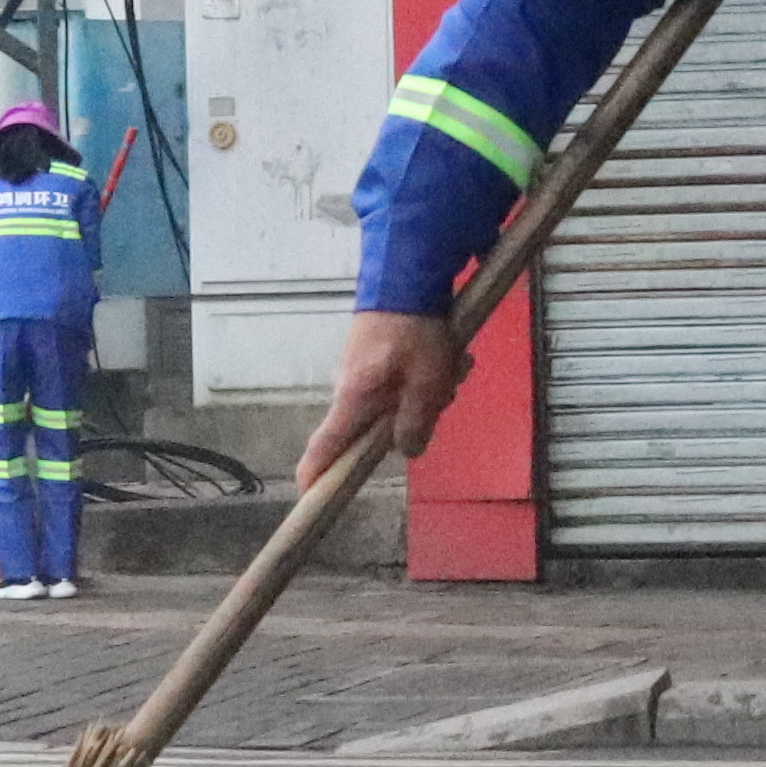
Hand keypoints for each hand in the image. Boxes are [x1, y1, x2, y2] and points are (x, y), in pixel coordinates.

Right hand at [297, 308, 466, 487]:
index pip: (325, 447)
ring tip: (456, 358)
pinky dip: (427, 369)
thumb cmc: (414, 329)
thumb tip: (405, 450)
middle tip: (448, 388)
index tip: (309, 497)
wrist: (406, 269)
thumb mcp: (428, 381)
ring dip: (430, 386)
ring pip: (397, 399)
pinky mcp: (374, 353)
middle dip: (418, 415)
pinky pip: (402, 377)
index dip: (317, 475)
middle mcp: (350, 388)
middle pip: (378, 426)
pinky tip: (449, 349)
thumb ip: (417, 421)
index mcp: (355, 399)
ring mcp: (361, 370)